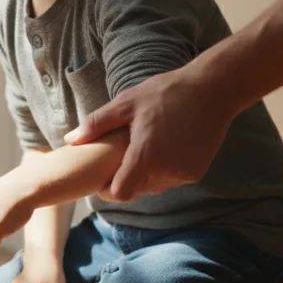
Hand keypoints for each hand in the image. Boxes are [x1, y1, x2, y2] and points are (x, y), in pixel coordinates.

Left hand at [63, 65, 236, 201]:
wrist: (213, 89)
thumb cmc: (166, 93)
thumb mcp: (126, 103)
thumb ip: (97, 124)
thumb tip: (70, 140)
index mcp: (146, 156)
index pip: (120, 193)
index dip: (107, 189)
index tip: (102, 176)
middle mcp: (166, 171)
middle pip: (136, 190)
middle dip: (126, 178)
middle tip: (122, 154)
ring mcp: (183, 174)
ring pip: (153, 186)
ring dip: (144, 174)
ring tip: (144, 147)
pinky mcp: (196, 173)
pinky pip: (170, 180)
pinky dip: (163, 170)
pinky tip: (163, 147)